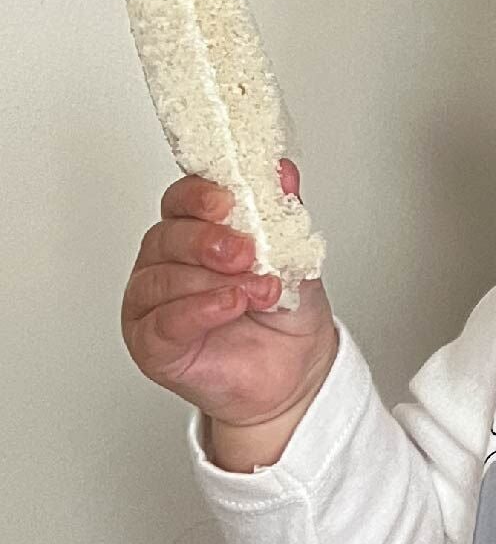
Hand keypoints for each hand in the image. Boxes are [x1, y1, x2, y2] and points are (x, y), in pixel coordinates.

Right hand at [122, 162, 337, 470]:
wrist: (295, 373)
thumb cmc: (285, 314)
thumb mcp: (295, 257)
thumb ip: (283, 215)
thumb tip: (282, 171)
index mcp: (196, 233)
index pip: (182, 200)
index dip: (200, 195)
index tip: (230, 200)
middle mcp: (167, 263)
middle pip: (168, 235)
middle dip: (209, 240)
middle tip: (246, 252)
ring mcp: (153, 302)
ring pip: (164, 278)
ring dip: (216, 281)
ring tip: (260, 291)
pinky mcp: (152, 342)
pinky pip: (164, 320)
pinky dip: (199, 309)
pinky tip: (230, 305)